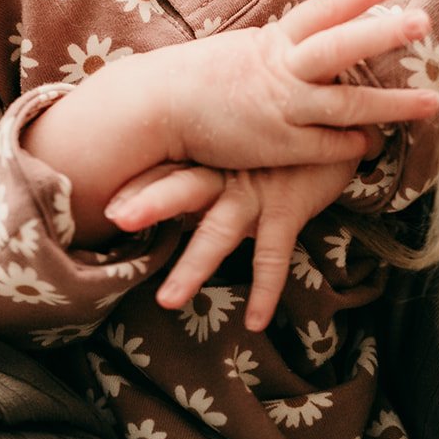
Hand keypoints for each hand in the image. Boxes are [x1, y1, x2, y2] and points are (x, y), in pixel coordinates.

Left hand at [107, 159, 358, 330]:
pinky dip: (265, 290)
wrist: (336, 116)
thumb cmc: (281, 134)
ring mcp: (256, 190)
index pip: (165, 169)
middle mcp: (227, 170)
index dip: (135, 185)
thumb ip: (209, 150)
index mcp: (210, 154)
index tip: (102, 205)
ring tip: (168, 301)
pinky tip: (254, 322)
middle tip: (117, 219)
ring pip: (217, 231)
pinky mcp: (288, 207)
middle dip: (149, 203)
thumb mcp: (241, 138)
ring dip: (192, 267)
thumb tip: (173, 169)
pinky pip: (273, 255)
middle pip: (182, 186)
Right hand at [151, 0, 438, 174]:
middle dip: (385, 34)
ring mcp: (283, 108)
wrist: (161, 108)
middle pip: (342, 48)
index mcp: (275, 40)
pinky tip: (374, 142)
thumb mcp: (248, 48)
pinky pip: (329, 146)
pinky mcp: (279, 145)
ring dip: (393, 104)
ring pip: (348, 104)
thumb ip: (288, 46)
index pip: (327, 9)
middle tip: (424, 22)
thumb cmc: (205, 76)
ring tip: (433, 103)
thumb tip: (324, 35)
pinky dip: (355, 144)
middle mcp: (282, 69)